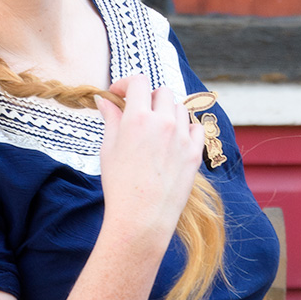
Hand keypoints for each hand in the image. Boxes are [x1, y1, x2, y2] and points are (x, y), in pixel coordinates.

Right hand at [95, 74, 204, 250]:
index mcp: (139, 118)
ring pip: (180, 109)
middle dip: (148, 97)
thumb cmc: (119, 185)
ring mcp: (183, 137)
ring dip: (167, 112)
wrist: (141, 217)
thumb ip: (111, 120)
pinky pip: (196, 128)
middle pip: (162, 92)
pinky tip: (175, 139)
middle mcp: (164, 122)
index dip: (126, 84)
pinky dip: (186, 128)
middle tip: (139, 112)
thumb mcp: (108, 148)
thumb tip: (104, 101)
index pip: (139, 82)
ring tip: (156, 129)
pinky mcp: (194, 153)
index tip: (120, 94)